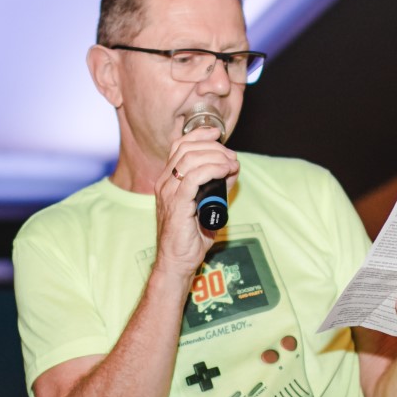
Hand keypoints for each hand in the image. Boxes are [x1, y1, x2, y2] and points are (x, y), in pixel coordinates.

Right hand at [153, 126, 237, 276]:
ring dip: (217, 157)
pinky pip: (194, 177)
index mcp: (167, 180)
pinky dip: (213, 169)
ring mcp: (169, 193)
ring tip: (232, 165)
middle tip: (231, 157)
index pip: (179, 146)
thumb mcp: (206, 205)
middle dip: (214, 147)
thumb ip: (217, 186)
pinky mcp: (178, 203)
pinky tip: (225, 171)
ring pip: (191, 159)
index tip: (218, 134)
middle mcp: (165, 183)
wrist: (177, 262)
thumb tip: (232, 168)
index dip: (200, 135)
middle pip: (187, 149)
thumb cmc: (190, 237)